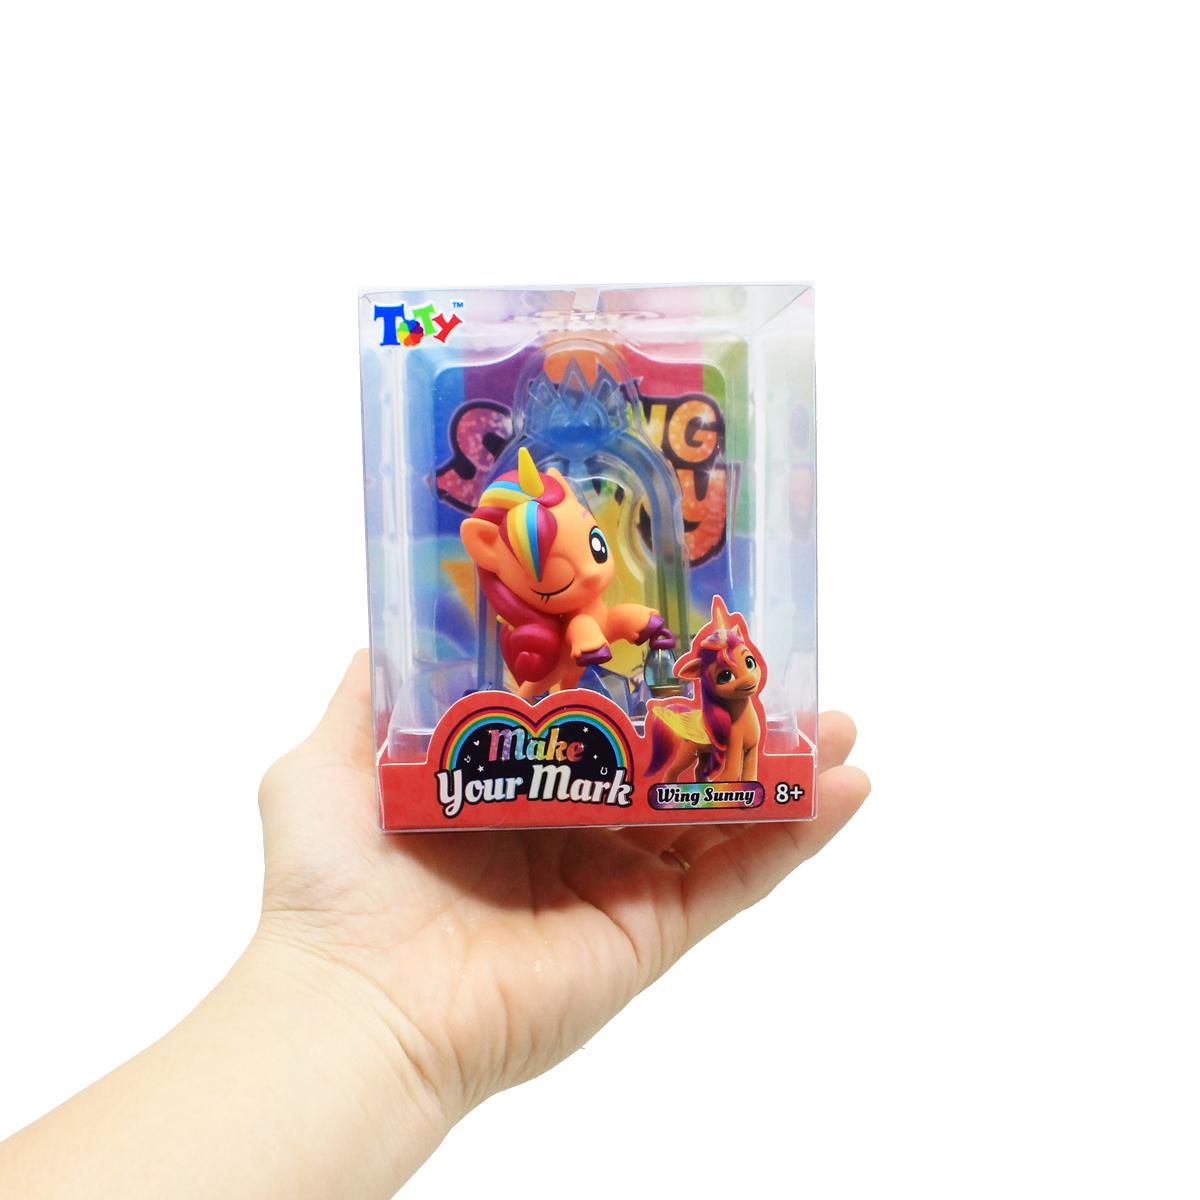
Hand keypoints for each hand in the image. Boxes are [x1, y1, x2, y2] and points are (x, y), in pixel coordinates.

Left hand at [257, 652, 869, 1132]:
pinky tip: (844, 788)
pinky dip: (796, 835)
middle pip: (673, 769)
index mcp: (513, 789)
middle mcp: (574, 833)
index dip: (646, 682)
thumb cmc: (333, 881)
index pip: (597, 725)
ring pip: (719, 818)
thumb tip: (406, 626)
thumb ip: (373, 692)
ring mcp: (618, 885)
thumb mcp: (331, 757)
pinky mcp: (650, 932)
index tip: (688, 633)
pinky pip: (738, 878)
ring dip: (782, 770)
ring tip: (838, 724)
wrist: (357, 1003)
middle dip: (731, 723)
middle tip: (782, 675)